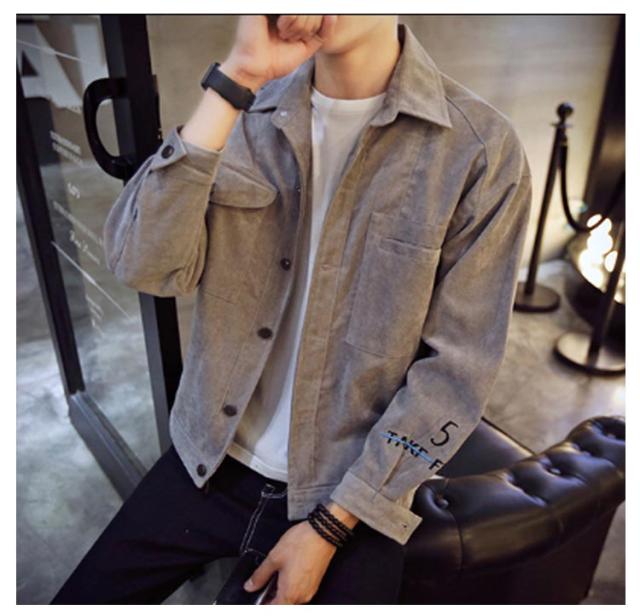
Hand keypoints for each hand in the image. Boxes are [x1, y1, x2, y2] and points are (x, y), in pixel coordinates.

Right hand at [220, 15, 337, 91]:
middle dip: (307, 26)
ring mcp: (275, 6)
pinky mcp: (267, 5)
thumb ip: (322, 31)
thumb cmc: (277, 60)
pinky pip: (292, 8)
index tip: (299, 39)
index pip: (317, 12)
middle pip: (313, 8)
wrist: (256, 69)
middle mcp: (283, 8)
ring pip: (305, 7)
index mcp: (291, 14)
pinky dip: (291, 19)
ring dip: (298, 25)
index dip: (314, 26)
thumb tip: (332, 14)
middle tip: (289, 38)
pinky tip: (280, 29)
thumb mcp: (307, 47)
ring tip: (283, 34)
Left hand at [243, 501, 359, 603]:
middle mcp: (302, 596)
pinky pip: (299, 591)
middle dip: (270, 598)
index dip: (261, 604)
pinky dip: (290, 586)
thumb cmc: (301, 543)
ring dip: (281, 592)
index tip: (256, 596)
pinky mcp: (315, 582)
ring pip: (291, 599)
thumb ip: (260, 575)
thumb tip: (250, 586)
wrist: (323, 532)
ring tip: (274, 576)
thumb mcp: (274, 557)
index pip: (272, 609)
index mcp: (290, 594)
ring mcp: (310, 590)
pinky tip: (286, 572)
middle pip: (282, 605)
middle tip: (262, 585)